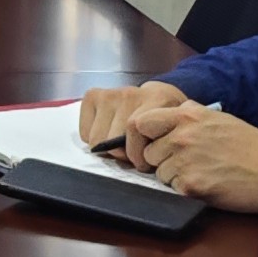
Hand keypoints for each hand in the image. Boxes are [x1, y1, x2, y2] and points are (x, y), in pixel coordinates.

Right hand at [80, 79, 199, 167]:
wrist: (159, 99)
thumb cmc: (165, 121)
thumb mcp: (172, 132)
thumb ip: (161, 144)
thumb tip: (139, 163)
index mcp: (157, 98)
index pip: (134, 127)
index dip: (136, 152)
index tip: (143, 163)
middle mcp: (130, 92)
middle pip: (111, 138)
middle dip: (121, 155)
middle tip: (132, 154)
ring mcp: (110, 94)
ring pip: (96, 139)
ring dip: (108, 149)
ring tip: (121, 145)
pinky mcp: (93, 96)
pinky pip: (85, 133)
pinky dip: (94, 141)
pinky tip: (108, 134)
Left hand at [144, 108, 257, 212]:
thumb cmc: (250, 146)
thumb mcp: (218, 118)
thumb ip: (189, 116)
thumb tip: (167, 116)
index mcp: (187, 116)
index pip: (140, 122)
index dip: (143, 137)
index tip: (152, 145)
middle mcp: (182, 136)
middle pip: (148, 152)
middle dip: (161, 160)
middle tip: (184, 162)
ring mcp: (184, 161)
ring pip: (159, 173)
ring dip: (174, 176)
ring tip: (202, 171)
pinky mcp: (190, 185)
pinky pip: (173, 188)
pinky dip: (187, 189)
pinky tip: (207, 182)